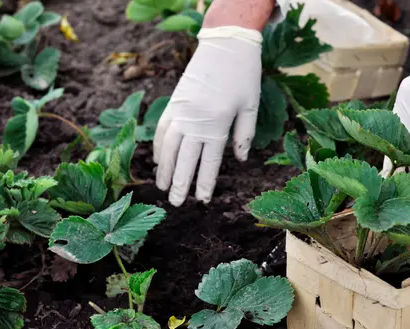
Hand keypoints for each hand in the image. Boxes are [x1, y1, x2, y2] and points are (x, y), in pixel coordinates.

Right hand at [154, 29, 261, 205]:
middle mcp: (196, 120)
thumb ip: (244, 136)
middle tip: (175, 204)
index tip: (201, 200)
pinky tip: (158, 160)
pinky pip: (162, 128)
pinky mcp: (174, 101)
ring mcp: (182, 111)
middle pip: (185, 159)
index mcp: (218, 124)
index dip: (204, 183)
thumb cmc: (244, 75)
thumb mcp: (251, 106)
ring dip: (164, 168)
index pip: (208, 162)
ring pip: (169, 146)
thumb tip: (239, 160)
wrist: (226, 43)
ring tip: (162, 187)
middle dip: (180, 183)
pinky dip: (159, 146)